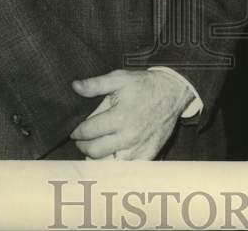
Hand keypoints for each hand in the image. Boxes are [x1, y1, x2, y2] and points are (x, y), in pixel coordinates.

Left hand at [69, 69, 191, 159]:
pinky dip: (115, 165)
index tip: (75, 130)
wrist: (172, 92)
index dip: (77, 131)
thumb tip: (75, 86)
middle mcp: (128, 136)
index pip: (88, 132)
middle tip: (82, 140)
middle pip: (94, 151)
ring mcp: (138, 148)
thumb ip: (95, 84)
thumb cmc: (144, 85)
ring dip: (96, 158)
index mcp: (119, 117)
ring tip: (94, 148)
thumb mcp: (120, 78)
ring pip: (107, 163)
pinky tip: (110, 156)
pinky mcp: (148, 155)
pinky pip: (125, 168)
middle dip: (83, 146)